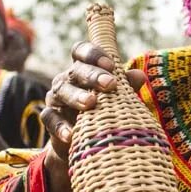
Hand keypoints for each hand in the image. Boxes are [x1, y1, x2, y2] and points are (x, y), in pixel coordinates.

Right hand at [39, 42, 145, 162]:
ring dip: (76, 96)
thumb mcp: (116, 97)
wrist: (84, 140)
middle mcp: (67, 79)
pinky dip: (60, 126)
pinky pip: (50, 118)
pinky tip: (71, 134)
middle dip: (92, 75)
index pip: (81, 51)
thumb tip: (140, 75)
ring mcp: (56, 98)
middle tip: (110, 84)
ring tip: (91, 103)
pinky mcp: (50, 118)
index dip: (94, 54)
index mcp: (82, 68)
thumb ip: (126, 86)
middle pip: (75, 71)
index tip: (111, 65)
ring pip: (61, 91)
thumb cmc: (104, 110)